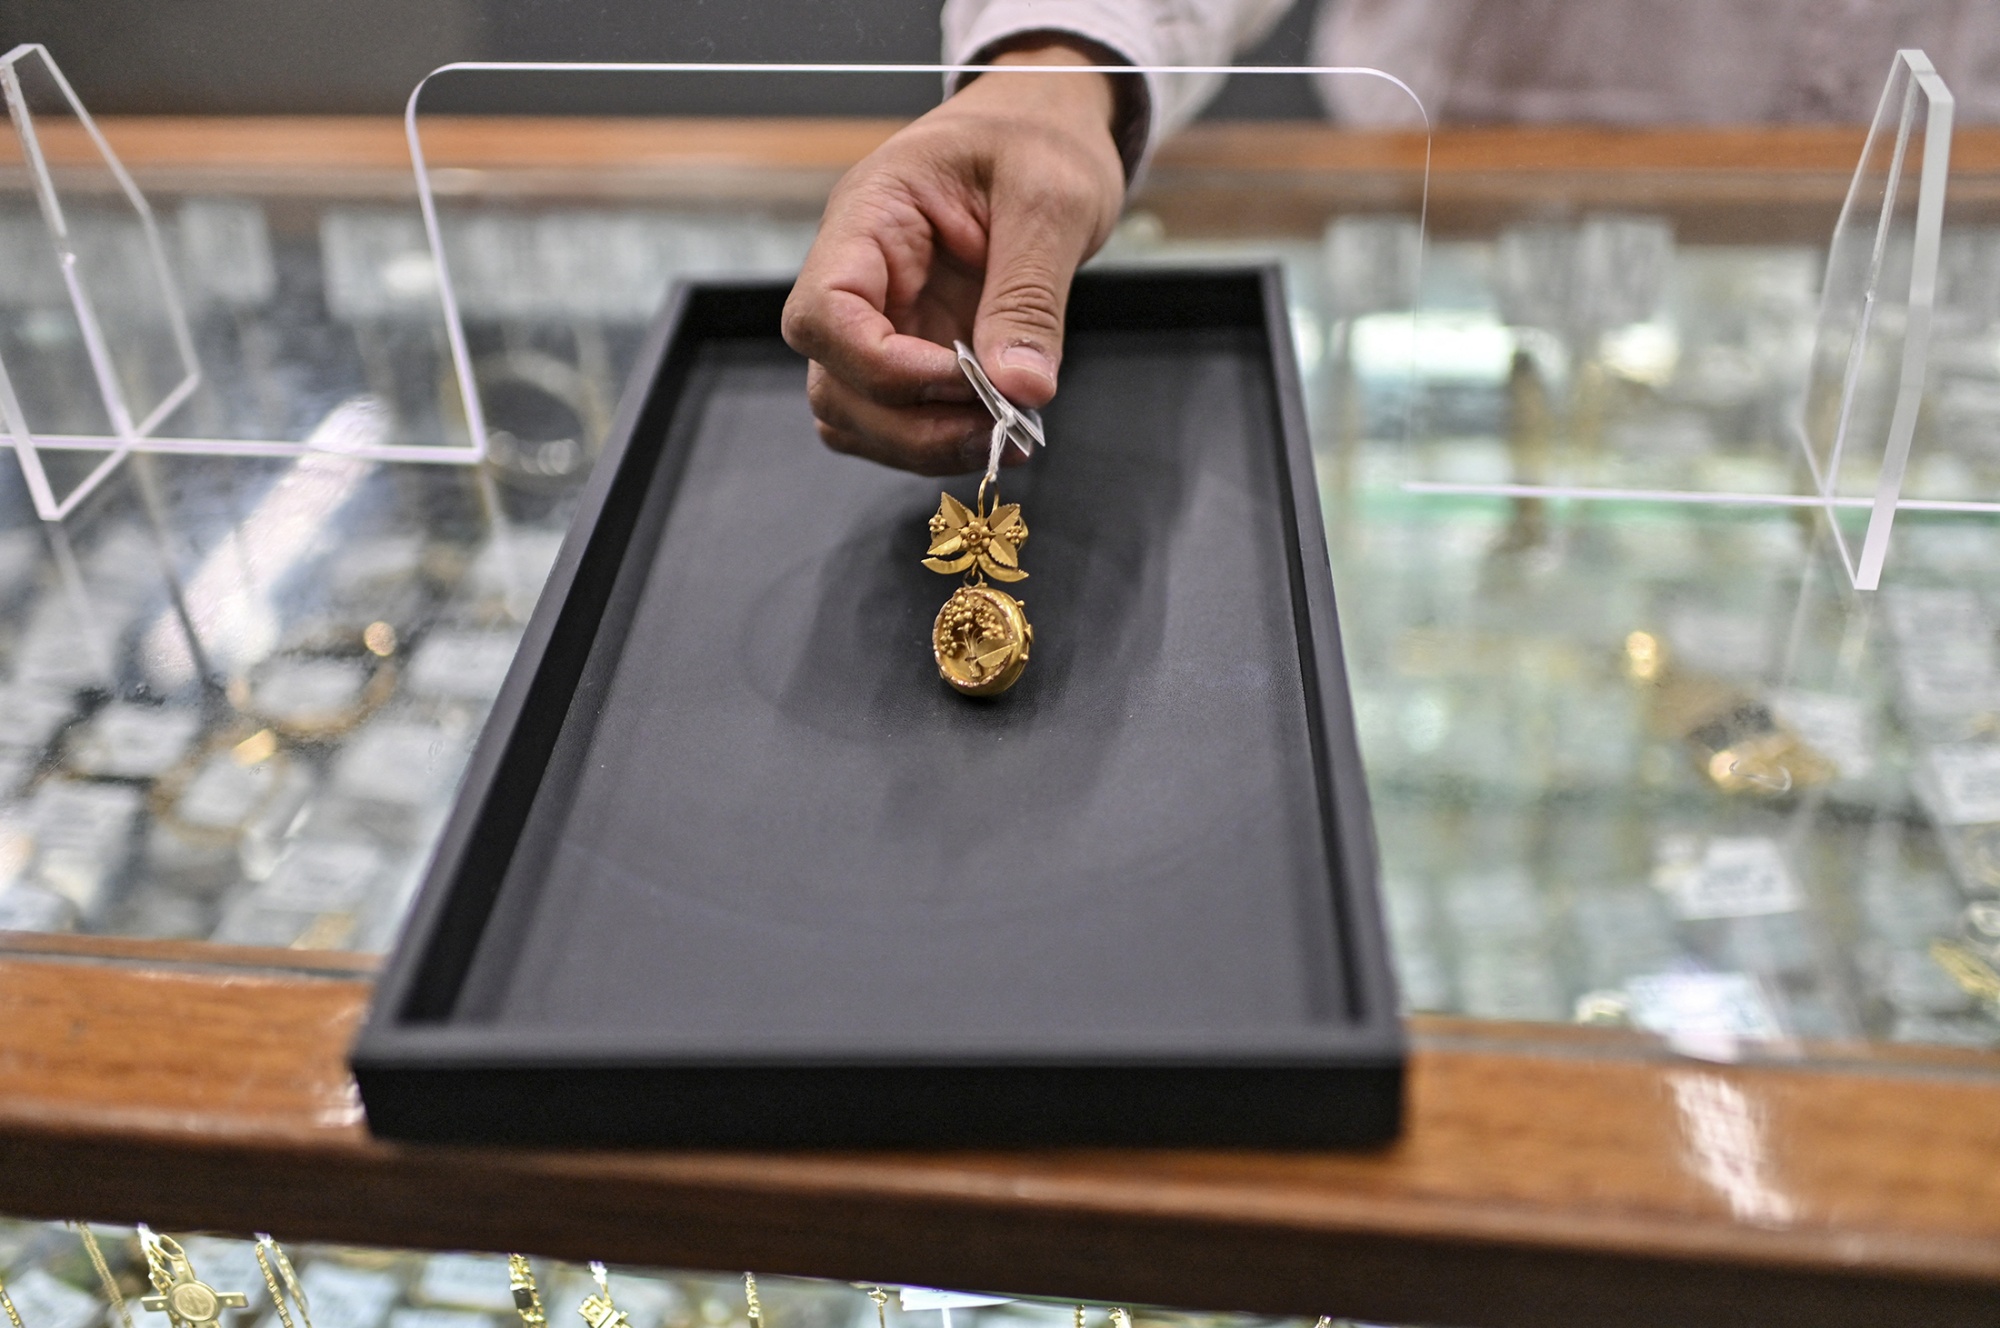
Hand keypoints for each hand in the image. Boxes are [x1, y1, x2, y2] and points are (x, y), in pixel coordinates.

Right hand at [781, 44, 1125, 475]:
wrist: (1046, 126)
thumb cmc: (1038, 139)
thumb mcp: (1051, 201)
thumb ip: (1030, 297)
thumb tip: (1020, 386)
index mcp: (871, 216)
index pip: (825, 312)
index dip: (881, 367)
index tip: (962, 381)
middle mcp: (862, 275)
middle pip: (833, 381)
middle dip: (909, 423)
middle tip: (998, 428)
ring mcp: (885, 318)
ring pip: (855, 413)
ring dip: (923, 443)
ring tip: (1004, 434)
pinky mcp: (916, 348)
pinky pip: (898, 414)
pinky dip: (940, 436)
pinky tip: (997, 425)